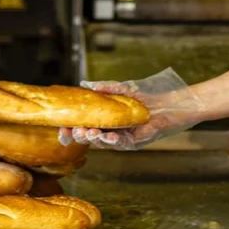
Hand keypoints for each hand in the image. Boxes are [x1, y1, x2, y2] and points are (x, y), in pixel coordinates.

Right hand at [58, 68, 202, 150]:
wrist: (167, 105)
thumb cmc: (145, 97)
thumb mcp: (122, 90)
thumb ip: (105, 88)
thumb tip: (84, 84)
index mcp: (104, 120)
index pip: (83, 126)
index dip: (71, 129)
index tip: (61, 128)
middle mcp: (110, 131)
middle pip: (89, 137)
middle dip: (79, 135)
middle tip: (73, 131)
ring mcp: (120, 138)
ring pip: (102, 143)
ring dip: (93, 138)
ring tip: (88, 132)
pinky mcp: (133, 142)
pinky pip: (119, 144)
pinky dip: (112, 140)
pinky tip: (108, 135)